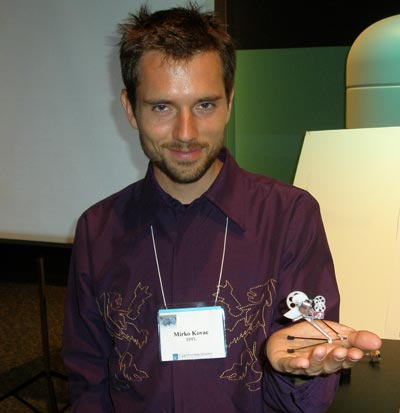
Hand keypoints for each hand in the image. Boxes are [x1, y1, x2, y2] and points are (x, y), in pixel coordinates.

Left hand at [266, 320, 380, 375]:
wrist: (283, 337)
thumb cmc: (309, 336)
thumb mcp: (334, 330)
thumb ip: (354, 336)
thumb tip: (376, 341)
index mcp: (333, 356)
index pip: (345, 360)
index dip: (351, 357)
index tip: (358, 352)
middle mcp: (320, 364)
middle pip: (330, 365)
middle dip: (336, 358)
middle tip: (341, 351)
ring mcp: (303, 365)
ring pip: (313, 366)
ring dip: (318, 358)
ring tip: (320, 350)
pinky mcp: (286, 364)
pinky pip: (291, 366)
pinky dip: (297, 364)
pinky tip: (302, 362)